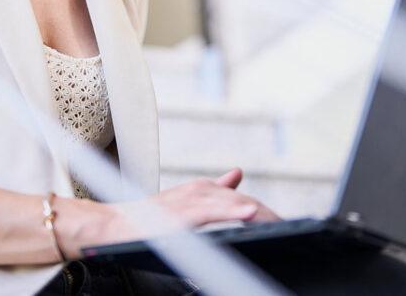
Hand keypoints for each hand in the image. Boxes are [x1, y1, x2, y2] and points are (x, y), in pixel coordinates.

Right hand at [88, 167, 279, 249]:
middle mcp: (198, 191)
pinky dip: (231, 210)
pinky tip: (249, 213)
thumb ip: (214, 190)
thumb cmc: (147, 220)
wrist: (112, 227)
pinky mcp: (179, 215)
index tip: (285, 225)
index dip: (264, 212)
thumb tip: (237, 175)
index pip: (241, 200)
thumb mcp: (185, 201)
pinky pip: (210, 212)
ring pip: (230, 203)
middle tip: (293, 230)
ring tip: (279, 224)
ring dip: (257, 213)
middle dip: (268, 215)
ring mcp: (188, 202)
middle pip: (242, 201)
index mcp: (202, 191)